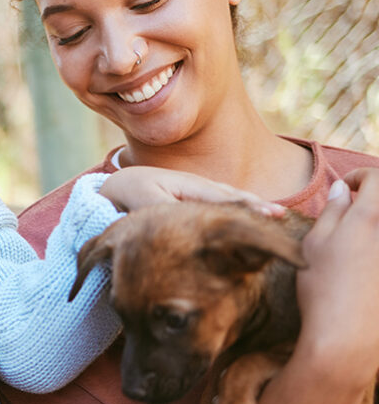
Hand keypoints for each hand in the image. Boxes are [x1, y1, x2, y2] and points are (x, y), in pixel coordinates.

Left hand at [98, 166, 284, 215]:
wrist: (122, 184)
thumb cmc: (132, 193)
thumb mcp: (143, 200)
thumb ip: (165, 208)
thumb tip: (187, 219)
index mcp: (189, 184)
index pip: (222, 197)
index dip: (245, 206)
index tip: (267, 215)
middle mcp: (199, 185)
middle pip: (232, 195)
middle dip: (256, 205)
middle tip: (280, 217)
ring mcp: (199, 192)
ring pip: (230, 198)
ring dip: (252, 206)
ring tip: (275, 216)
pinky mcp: (196, 201)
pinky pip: (221, 203)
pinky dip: (238, 209)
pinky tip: (252, 219)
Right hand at [296, 169, 378, 381]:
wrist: (346, 338)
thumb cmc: (322, 289)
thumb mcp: (315, 244)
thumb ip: (332, 211)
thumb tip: (342, 189)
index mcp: (370, 217)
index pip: (376, 177)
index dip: (361, 176)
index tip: (348, 187)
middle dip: (373, 198)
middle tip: (358, 206)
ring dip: (374, 227)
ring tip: (361, 239)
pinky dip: (374, 250)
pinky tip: (365, 266)